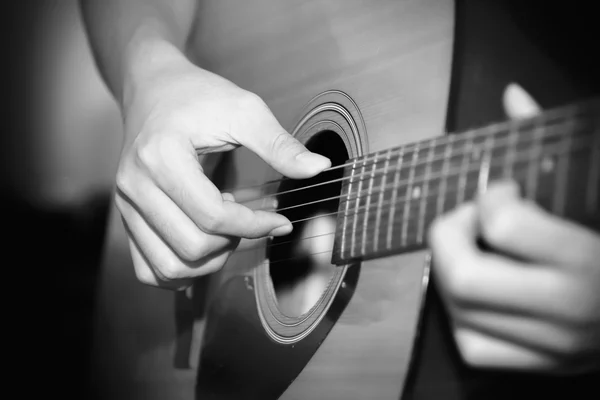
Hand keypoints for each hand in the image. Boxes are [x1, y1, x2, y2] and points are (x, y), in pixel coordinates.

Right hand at [115, 42, 329, 289]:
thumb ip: (280, 144)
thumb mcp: (243, 109)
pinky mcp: (126, 218)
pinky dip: (179, 271)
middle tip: (250, 222)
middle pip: (192, 247)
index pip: (213, 216)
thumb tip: (319, 169)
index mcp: (161, 157)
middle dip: (233, 243)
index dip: (255, 226)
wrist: (153, 88)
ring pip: (168, 268)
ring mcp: (125, 205)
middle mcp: (135, 186)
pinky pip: (147, 270)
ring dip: (208, 262)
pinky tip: (202, 246)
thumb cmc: (197, 96)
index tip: (280, 221)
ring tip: (225, 232)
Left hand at [428, 84, 599, 373]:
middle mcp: (569, 307)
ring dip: (450, 272)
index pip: (502, 223)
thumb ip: (549, 143)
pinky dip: (462, 316)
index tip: (500, 191)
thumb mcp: (591, 192)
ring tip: (476, 250)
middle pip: (462, 278)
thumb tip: (511, 94)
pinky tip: (481, 292)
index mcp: (586, 256)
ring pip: (459, 311)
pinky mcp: (540, 366)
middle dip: (446, 238)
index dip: (488, 198)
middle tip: (464, 221)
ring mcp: (552, 344)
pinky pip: (472, 345)